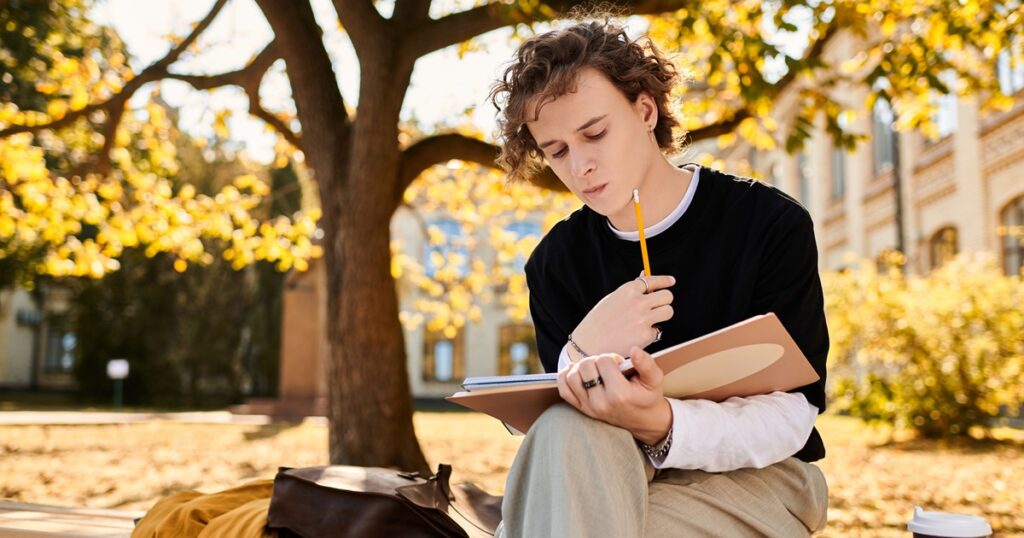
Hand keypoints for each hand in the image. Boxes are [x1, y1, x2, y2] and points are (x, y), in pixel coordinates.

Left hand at [557, 346, 672, 444]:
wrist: (644, 420)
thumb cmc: (648, 397)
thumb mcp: (654, 379)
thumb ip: (646, 364)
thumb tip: (634, 350)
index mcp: (619, 395)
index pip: (603, 362)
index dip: (612, 357)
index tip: (620, 364)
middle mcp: (601, 403)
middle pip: (585, 367)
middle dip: (596, 360)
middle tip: (607, 365)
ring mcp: (589, 408)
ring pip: (571, 377)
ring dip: (580, 367)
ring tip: (594, 369)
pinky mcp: (582, 409)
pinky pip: (564, 391)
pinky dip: (565, 378)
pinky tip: (577, 372)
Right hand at [568, 274, 674, 360]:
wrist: (588, 345)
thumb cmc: (597, 323)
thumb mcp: (611, 300)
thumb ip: (631, 292)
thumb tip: (645, 278)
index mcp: (627, 290)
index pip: (652, 280)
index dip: (664, 281)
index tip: (671, 281)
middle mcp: (637, 302)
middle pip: (667, 296)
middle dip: (663, 301)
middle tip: (657, 307)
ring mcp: (643, 318)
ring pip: (668, 311)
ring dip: (661, 316)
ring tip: (649, 321)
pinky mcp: (646, 335)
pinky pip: (658, 331)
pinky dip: (650, 333)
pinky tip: (636, 335)